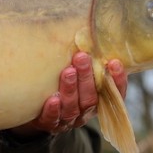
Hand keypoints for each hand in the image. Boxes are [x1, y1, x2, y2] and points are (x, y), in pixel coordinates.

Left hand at [8, 52, 126, 137]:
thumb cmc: (61, 84)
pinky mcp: (49, 124)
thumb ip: (86, 61)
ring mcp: (68, 120)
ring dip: (71, 89)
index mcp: (98, 100)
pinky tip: (52, 99)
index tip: (114, 62)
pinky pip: (53, 119)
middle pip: (91, 97)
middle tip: (82, 57)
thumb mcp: (78, 74)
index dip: (117, 80)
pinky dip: (53, 110)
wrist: (35, 110)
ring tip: (68, 71)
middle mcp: (86, 112)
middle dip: (87, 77)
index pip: (115, 93)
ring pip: (73, 107)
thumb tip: (88, 28)